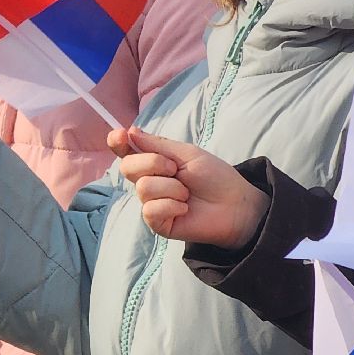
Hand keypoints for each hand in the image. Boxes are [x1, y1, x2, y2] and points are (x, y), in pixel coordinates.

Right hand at [111, 128, 269, 247]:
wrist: (235, 204)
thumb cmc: (214, 177)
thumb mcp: (187, 153)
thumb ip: (157, 145)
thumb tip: (130, 132)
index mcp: (154, 162)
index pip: (126, 152)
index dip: (118, 143)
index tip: (119, 136)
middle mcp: (148, 181)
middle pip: (127, 167)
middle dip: (153, 163)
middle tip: (176, 169)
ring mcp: (152, 203)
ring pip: (143, 188)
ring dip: (171, 187)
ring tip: (187, 193)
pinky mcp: (157, 222)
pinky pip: (151, 209)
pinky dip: (172, 205)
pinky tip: (185, 208)